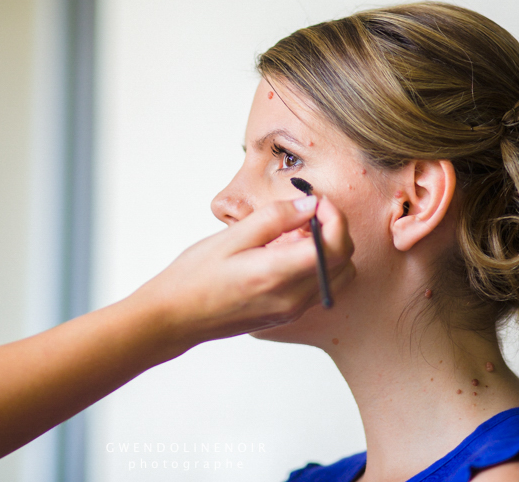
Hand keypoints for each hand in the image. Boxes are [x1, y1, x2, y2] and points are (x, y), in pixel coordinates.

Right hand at [133, 195, 353, 347]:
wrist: (175, 317)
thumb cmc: (194, 276)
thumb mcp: (230, 237)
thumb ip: (275, 218)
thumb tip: (310, 205)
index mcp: (277, 274)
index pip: (333, 246)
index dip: (334, 217)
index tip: (317, 200)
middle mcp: (291, 298)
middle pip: (343, 262)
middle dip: (335, 230)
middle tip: (309, 211)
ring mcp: (291, 311)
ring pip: (338, 277)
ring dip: (329, 250)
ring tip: (297, 233)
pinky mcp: (286, 315)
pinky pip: (319, 288)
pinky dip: (317, 266)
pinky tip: (288, 252)